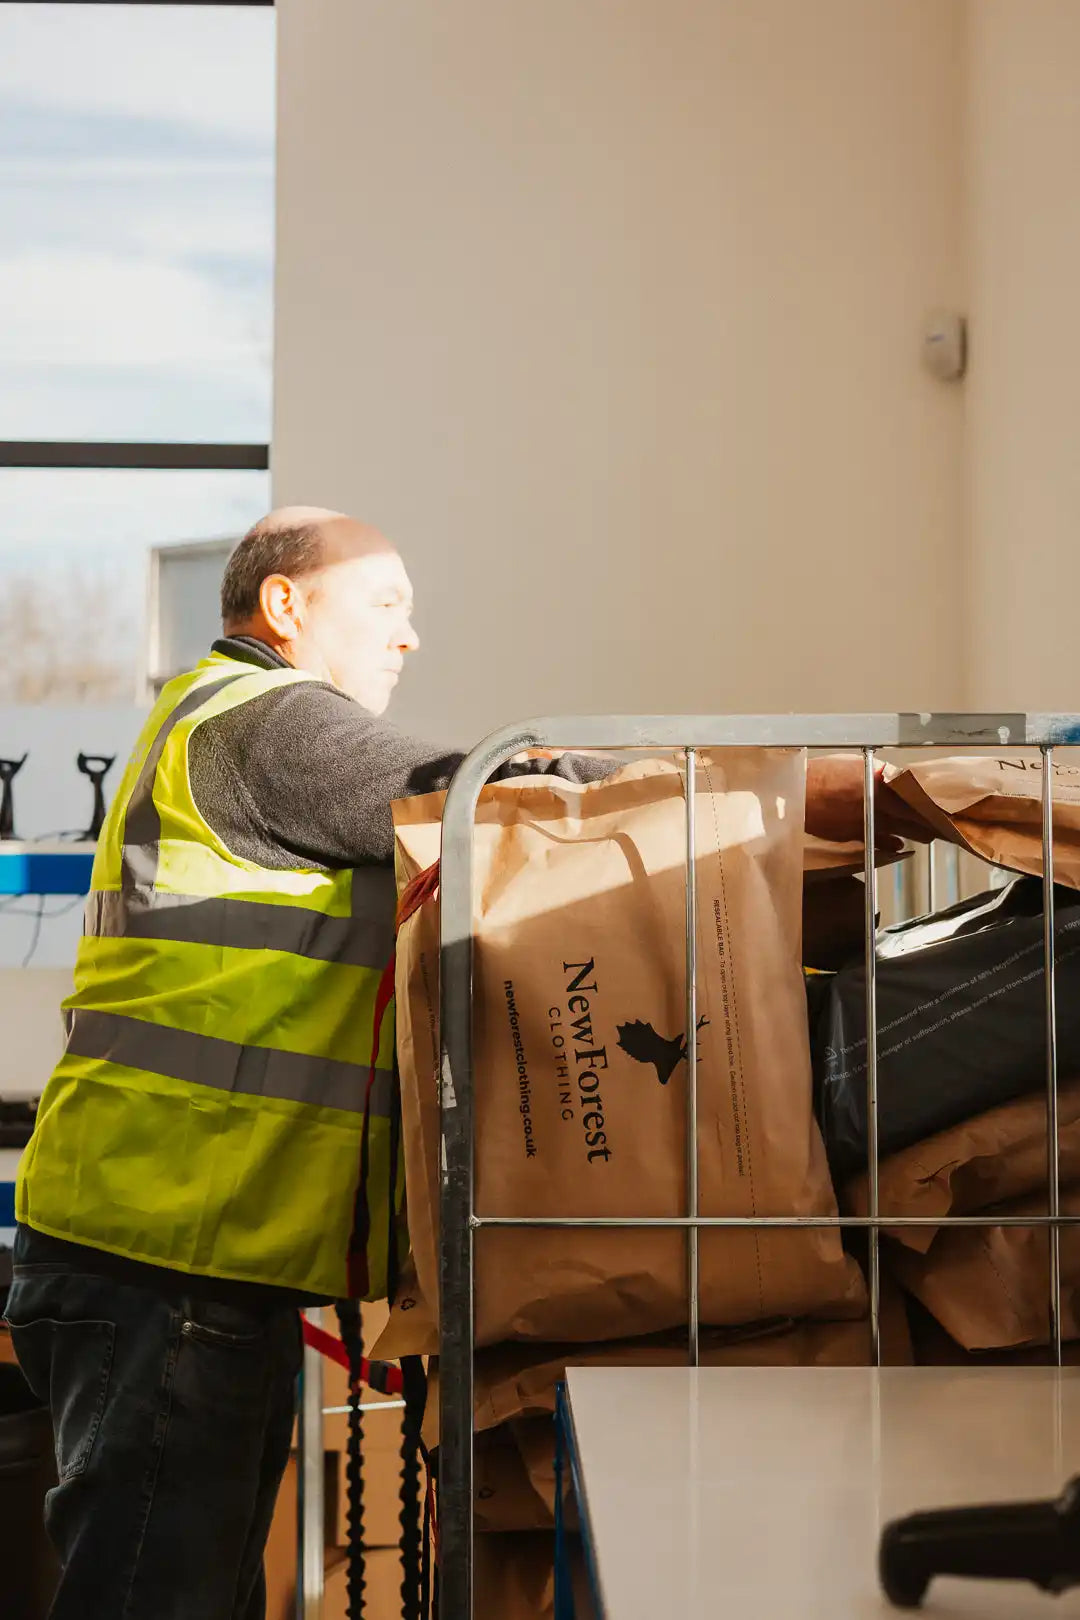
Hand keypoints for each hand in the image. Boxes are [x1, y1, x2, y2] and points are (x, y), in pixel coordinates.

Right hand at [805, 754, 935, 847]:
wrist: (800, 795)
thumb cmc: (822, 775)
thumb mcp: (857, 764)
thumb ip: (882, 772)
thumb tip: (897, 776)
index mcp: (883, 782)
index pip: (920, 794)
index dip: (936, 801)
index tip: (948, 804)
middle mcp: (882, 803)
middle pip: (919, 815)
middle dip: (934, 819)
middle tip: (947, 822)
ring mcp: (872, 821)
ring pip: (907, 830)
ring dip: (920, 831)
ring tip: (931, 832)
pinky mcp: (860, 834)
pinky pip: (884, 842)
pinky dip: (893, 843)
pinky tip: (899, 844)